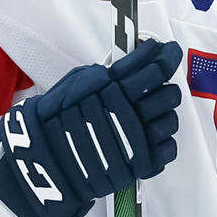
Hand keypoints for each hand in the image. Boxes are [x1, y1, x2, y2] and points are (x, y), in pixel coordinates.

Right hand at [0, 39, 184, 216]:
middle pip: (169, 94)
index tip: (168, 51)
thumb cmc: (55, 121)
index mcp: (112, 88)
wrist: (44, 160)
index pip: (154, 68)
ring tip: (146, 119)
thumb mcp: (76, 83)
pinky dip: (162, 143)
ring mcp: (135, 140)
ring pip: (171, 121)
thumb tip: (136, 60)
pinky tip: (148, 139)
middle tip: (156, 91)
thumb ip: (107, 73)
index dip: (167, 56)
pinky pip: (168, 149)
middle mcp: (127, 112)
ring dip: (163, 117)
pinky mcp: (139, 165)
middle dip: (165, 89)